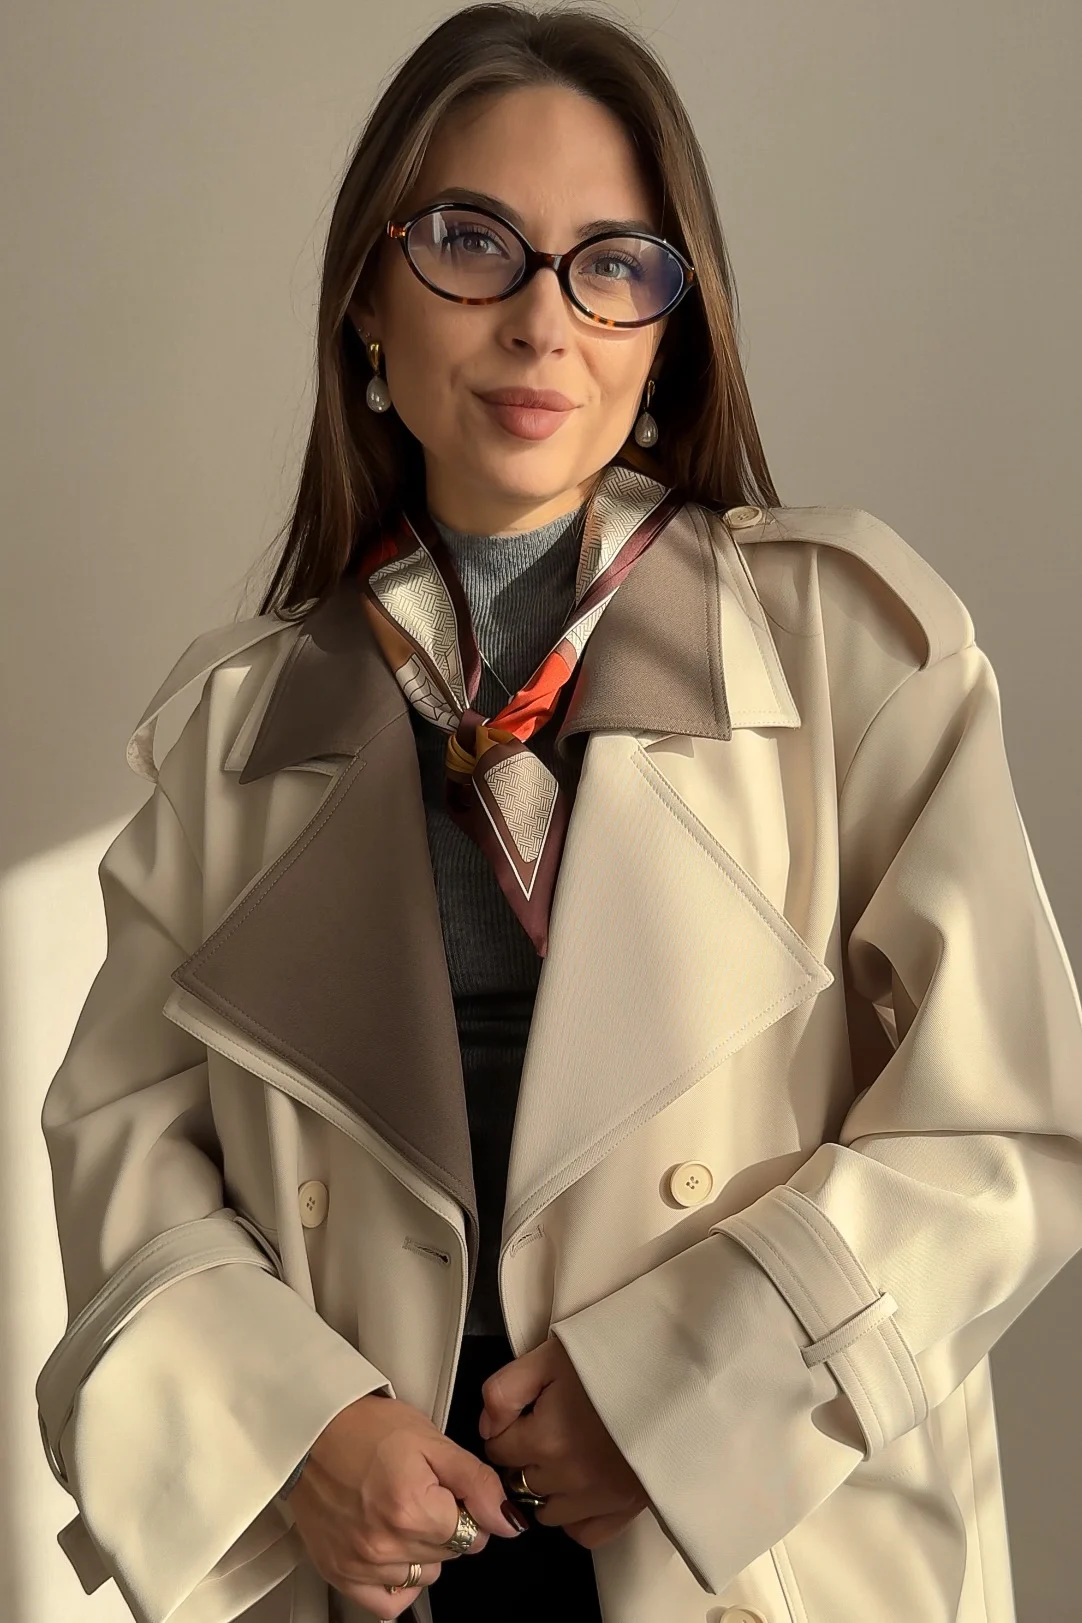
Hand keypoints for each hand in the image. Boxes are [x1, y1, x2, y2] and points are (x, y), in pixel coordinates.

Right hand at [288, 1392, 524, 1617]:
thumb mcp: (432, 1441)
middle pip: (450, 1555)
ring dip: (423, 1550)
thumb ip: (476, 1482)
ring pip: (425, 1576)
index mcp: (412, 1508)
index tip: (444, 1487)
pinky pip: (389, 1603)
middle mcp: (384, 1544)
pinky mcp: (341, 1574)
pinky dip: (398, 1581)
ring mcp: (360, 1565)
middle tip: (419, 1491)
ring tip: (399, 1512)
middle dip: (445, 1525)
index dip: (465, 1506)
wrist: (311, 1431)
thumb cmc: (366, 1429)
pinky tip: (391, 1548)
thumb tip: (507, 1520)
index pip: (473, 1534)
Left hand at [478, 1334, 648, 1548]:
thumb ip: (504, 1390)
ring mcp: (598, 1498)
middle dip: (524, 1457)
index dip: (505, 1428)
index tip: (523, 1414)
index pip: (497, 1449)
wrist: (677, 1373)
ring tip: (567, 1455)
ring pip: (546, 1511)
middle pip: (518, 1480)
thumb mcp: (550, 1356)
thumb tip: (488, 1427)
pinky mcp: (625, 1510)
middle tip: (546, 1429)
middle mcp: (567, 1477)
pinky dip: (575, 1517)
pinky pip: (582, 1533)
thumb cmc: (614, 1358)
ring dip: (547, 1488)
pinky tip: (581, 1488)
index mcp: (546, 1437)